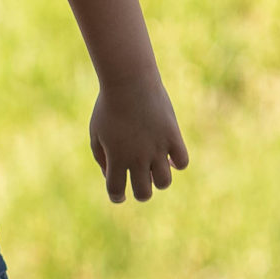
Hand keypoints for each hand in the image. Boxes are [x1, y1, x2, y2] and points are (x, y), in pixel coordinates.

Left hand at [88, 75, 188, 202]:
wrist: (129, 82)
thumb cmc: (108, 107)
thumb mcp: (96, 133)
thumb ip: (102, 158)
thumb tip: (111, 176)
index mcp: (115, 158)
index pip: (116, 191)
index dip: (117, 196)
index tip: (120, 194)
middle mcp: (137, 157)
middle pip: (143, 192)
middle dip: (141, 192)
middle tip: (140, 181)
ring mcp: (157, 148)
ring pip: (164, 182)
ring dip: (159, 180)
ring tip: (154, 168)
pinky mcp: (173, 136)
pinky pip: (182, 162)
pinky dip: (177, 163)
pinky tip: (169, 154)